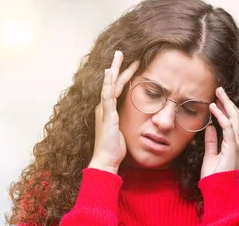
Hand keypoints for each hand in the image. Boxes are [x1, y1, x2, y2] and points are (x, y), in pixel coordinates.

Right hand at [89, 51, 139, 173]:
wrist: (106, 160)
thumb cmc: (114, 148)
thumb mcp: (122, 130)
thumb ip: (124, 121)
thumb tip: (135, 118)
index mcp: (107, 110)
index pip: (116, 88)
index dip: (123, 76)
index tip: (132, 64)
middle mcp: (103, 107)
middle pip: (111, 82)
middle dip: (117, 67)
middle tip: (121, 52)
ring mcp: (104, 111)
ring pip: (108, 85)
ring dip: (113, 70)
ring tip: (117, 57)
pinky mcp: (107, 116)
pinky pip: (107, 96)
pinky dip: (107, 84)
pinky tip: (109, 73)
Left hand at [201, 87, 238, 178]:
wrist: (217, 190)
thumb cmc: (214, 177)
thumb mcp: (210, 155)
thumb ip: (211, 141)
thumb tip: (209, 128)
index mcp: (233, 143)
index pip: (232, 121)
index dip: (225, 109)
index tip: (216, 99)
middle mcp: (237, 142)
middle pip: (236, 116)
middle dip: (227, 102)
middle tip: (219, 89)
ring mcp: (236, 144)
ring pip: (235, 118)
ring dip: (226, 104)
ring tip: (218, 93)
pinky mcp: (232, 147)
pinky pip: (228, 127)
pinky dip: (221, 116)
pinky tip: (213, 108)